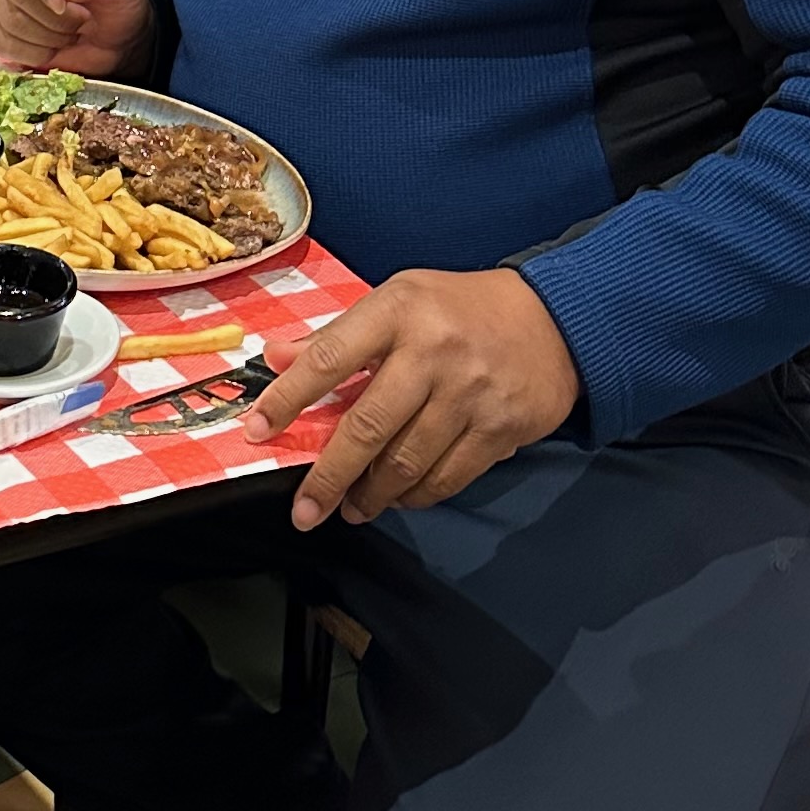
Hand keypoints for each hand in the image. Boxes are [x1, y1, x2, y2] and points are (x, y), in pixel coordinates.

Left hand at [255, 269, 579, 525]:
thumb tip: (275, 359)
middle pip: (367, 426)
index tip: (257, 431)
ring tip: (351, 508)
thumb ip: (339, 335)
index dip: (287, 399)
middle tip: (305, 510)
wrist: (553, 319)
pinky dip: (416, 495)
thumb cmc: (458, 310)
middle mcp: (432, 351)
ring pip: (406, 461)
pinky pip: (446, 476)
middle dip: (328, 476)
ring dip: (372, 495)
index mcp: (397, 310)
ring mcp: (469, 393)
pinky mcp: (499, 428)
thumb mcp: (398, 300)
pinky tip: (398, 498)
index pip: (329, 358)